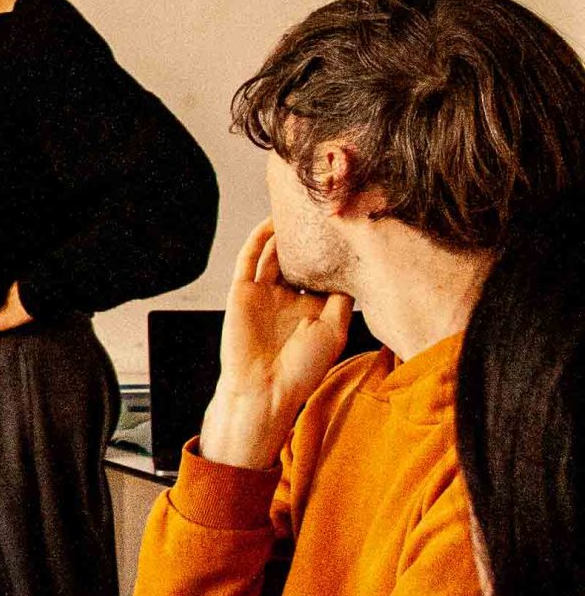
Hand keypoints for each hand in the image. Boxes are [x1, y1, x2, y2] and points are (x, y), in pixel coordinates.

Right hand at [199, 219, 356, 470]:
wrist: (264, 387)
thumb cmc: (302, 367)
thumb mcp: (334, 331)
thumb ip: (342, 299)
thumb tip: (353, 268)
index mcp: (313, 309)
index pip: (324, 273)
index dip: (334, 253)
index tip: (349, 231)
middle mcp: (288, 298)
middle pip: (299, 259)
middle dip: (309, 238)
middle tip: (323, 212)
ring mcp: (264, 293)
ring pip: (274, 254)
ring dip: (283, 233)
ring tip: (297, 209)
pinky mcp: (242, 290)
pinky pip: (249, 259)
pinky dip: (258, 239)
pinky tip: (270, 222)